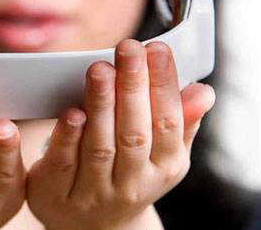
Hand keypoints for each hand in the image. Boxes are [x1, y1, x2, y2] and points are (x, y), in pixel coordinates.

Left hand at [27, 39, 214, 229]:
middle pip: (134, 132)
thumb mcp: (163, 155)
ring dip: (101, 104)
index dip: (164, 84)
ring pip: (100, 146)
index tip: (157, 49)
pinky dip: (69, 137)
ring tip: (100, 69)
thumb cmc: (130, 174)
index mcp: (164, 168)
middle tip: (129, 47)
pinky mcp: (57, 194)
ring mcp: (95, 193)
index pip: (168, 122)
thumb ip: (181, 122)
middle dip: (133, 86)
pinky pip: (64, 164)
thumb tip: (203, 91)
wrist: (93, 225)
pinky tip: (73, 111)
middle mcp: (132, 183)